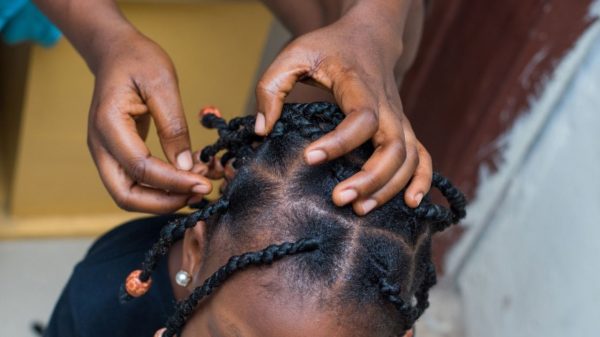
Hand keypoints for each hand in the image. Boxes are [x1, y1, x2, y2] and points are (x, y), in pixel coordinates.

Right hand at [87, 30, 211, 212]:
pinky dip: (161, 188)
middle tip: (198, 195)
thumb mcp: (162, 84)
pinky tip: (186, 179)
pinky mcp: (118, 154)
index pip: (140, 168)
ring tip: (196, 189)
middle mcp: (101, 145)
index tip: (202, 184)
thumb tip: (186, 165)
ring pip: (129, 194)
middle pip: (125, 195)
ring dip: (163, 199)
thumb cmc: (138, 60)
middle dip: (164, 202)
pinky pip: (136, 182)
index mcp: (108, 125)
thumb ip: (173, 125)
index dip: (173, 182)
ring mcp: (106, 152)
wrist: (116, 52)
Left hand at [254, 13, 431, 214]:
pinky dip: (422, 180)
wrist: (370, 36)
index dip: (338, 142)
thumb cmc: (330, 47)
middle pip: (392, 146)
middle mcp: (386, 106)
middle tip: (339, 199)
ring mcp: (399, 119)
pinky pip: (422, 156)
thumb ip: (271, 87)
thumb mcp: (295, 54)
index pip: (361, 118)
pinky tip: (411, 203)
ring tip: (360, 210)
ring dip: (389, 187)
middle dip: (370, 178)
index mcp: (359, 86)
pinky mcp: (404, 129)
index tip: (309, 157)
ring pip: (408, 158)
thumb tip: (261, 129)